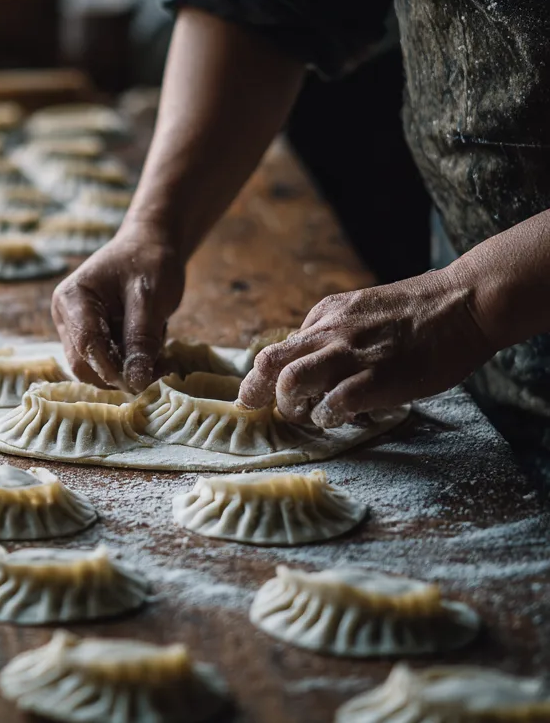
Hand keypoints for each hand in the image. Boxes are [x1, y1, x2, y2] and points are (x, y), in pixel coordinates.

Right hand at [51, 221, 184, 391]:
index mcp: (72, 298)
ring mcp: (75, 328)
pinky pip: (105, 362)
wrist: (151, 245)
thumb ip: (141, 338)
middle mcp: (66, 316)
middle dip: (120, 373)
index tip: (141, 383)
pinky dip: (129, 365)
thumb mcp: (151, 298)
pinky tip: (153, 354)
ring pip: (95, 368)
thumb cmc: (149, 261)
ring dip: (127, 371)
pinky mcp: (91, 337)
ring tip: (160, 358)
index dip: (110, 368)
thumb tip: (135, 382)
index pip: (85, 344)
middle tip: (160, 370)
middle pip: (83, 363)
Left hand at [238, 267, 494, 426]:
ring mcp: (350, 355)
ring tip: (305, 415)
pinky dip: (328, 417)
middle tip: (258, 410)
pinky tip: (339, 419)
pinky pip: (333, 404)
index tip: (257, 394)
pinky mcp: (375, 378)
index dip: (264, 375)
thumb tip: (315, 358)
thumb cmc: (419, 311)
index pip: (278, 347)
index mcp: (325, 314)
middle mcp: (329, 332)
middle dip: (257, 391)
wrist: (465, 303)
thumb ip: (335, 329)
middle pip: (269, 362)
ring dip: (291, 406)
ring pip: (291, 382)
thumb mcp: (362, 307)